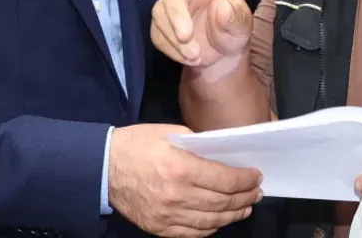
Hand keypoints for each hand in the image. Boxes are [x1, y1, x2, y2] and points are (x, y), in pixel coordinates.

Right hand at [108, 123, 262, 237]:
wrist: (104, 167)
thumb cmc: (138, 144)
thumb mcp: (171, 133)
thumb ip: (199, 146)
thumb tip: (224, 158)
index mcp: (181, 168)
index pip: (226, 180)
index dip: (246, 180)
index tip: (256, 176)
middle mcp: (177, 195)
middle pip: (223, 202)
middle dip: (245, 197)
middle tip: (256, 192)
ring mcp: (168, 215)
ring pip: (212, 222)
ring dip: (233, 215)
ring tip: (245, 208)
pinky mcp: (159, 228)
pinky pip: (193, 234)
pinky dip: (211, 228)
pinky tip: (220, 220)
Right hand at [151, 0, 253, 74]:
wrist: (222, 55)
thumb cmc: (233, 30)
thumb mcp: (243, 26)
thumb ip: (236, 17)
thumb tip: (223, 8)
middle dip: (176, 15)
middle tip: (186, 36)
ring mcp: (171, 7)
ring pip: (159, 15)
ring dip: (174, 39)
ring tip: (196, 56)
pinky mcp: (161, 26)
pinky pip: (156, 34)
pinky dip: (171, 49)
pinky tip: (188, 57)